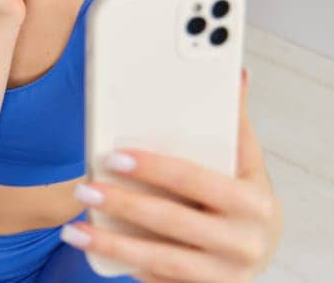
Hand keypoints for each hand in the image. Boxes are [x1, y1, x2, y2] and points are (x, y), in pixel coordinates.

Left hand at [64, 68, 282, 281]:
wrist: (259, 253)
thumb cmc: (245, 200)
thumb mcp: (248, 163)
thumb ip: (236, 123)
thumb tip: (237, 72)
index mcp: (255, 202)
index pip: (196, 180)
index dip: (154, 167)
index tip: (114, 157)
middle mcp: (245, 243)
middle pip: (172, 221)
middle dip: (122, 204)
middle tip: (84, 187)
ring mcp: (225, 274)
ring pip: (159, 259)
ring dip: (111, 243)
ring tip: (73, 230)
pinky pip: (158, 281)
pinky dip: (125, 265)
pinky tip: (96, 248)